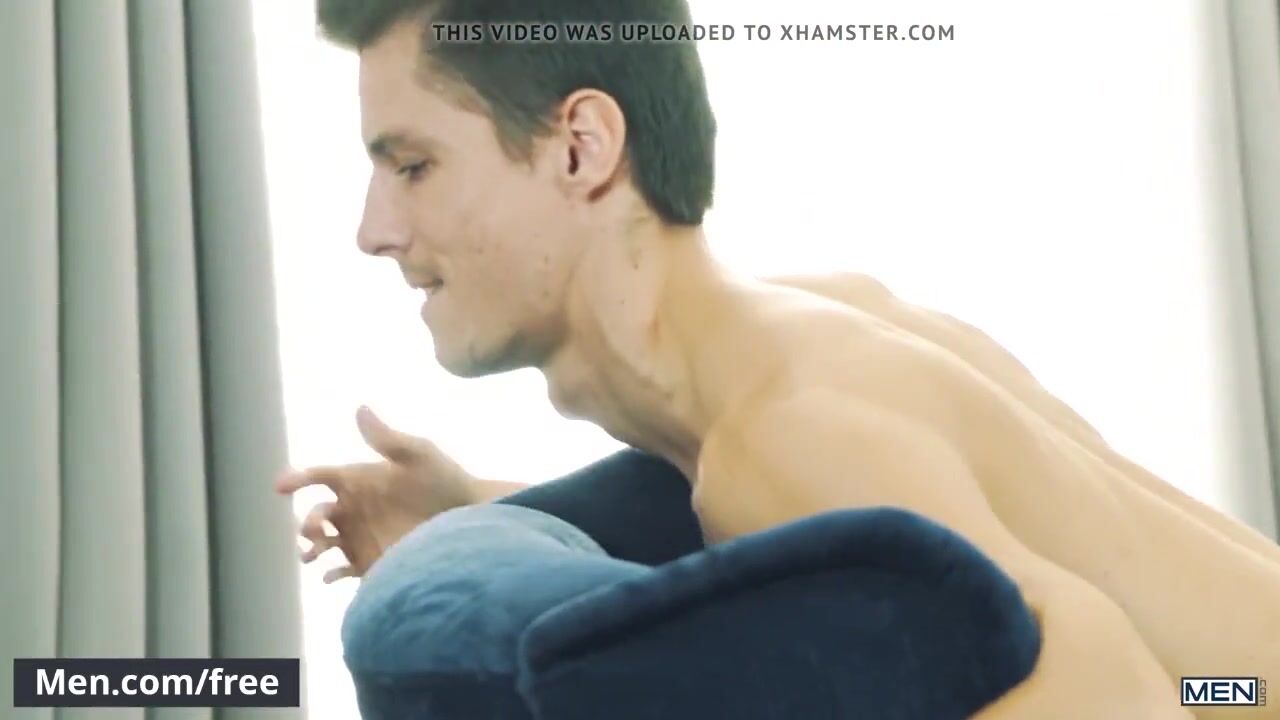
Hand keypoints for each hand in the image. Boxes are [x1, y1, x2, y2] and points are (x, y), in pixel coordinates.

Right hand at [274, 406, 476, 582]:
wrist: (469, 518)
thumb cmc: (443, 480)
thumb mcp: (417, 455)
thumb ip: (387, 439)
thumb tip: (360, 408)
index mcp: (359, 481)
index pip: (319, 476)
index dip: (297, 479)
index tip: (280, 487)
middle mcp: (353, 509)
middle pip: (316, 513)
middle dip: (307, 521)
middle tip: (314, 529)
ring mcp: (359, 537)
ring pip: (321, 543)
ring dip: (311, 548)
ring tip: (312, 554)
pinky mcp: (369, 562)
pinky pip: (341, 570)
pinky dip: (331, 574)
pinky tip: (331, 577)